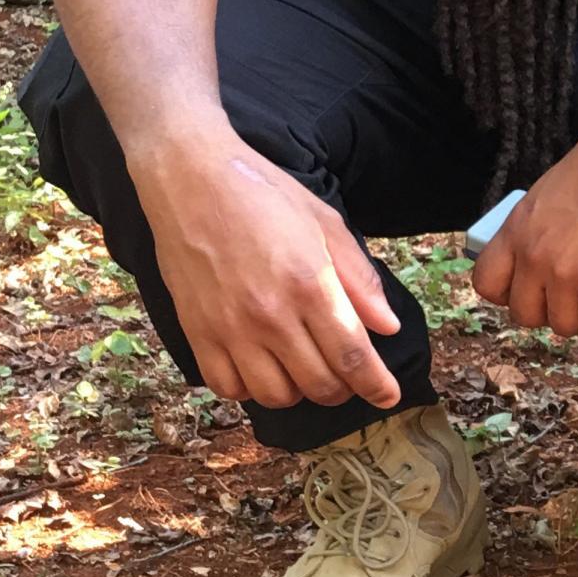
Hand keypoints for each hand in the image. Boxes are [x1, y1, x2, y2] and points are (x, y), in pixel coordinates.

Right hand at [130, 121, 402, 409]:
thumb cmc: (263, 194)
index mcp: (310, 285)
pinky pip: (228, 388)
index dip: (376, 385)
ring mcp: (230, 328)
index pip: (353, 357)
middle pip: (319, 384)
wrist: (190, 179)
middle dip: (342, 388)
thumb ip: (359, 279)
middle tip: (344, 373)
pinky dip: (250, 388)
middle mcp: (271, 315)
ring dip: (298, 391)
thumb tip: (387, 327)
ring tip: (302, 368)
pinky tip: (259, 366)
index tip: (388, 397)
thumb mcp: (325, 224)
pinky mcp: (197, 332)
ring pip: (275, 396)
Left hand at [472, 104, 577, 342]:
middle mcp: (534, 256)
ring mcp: (566, 273)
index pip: (487, 283)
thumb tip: (541, 254)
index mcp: (516, 230)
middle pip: (525, 315)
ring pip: (566, 326)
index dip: (509, 294)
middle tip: (573, 298)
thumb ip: (536, 228)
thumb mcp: (549, 194)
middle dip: (550, 312)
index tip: (532, 290)